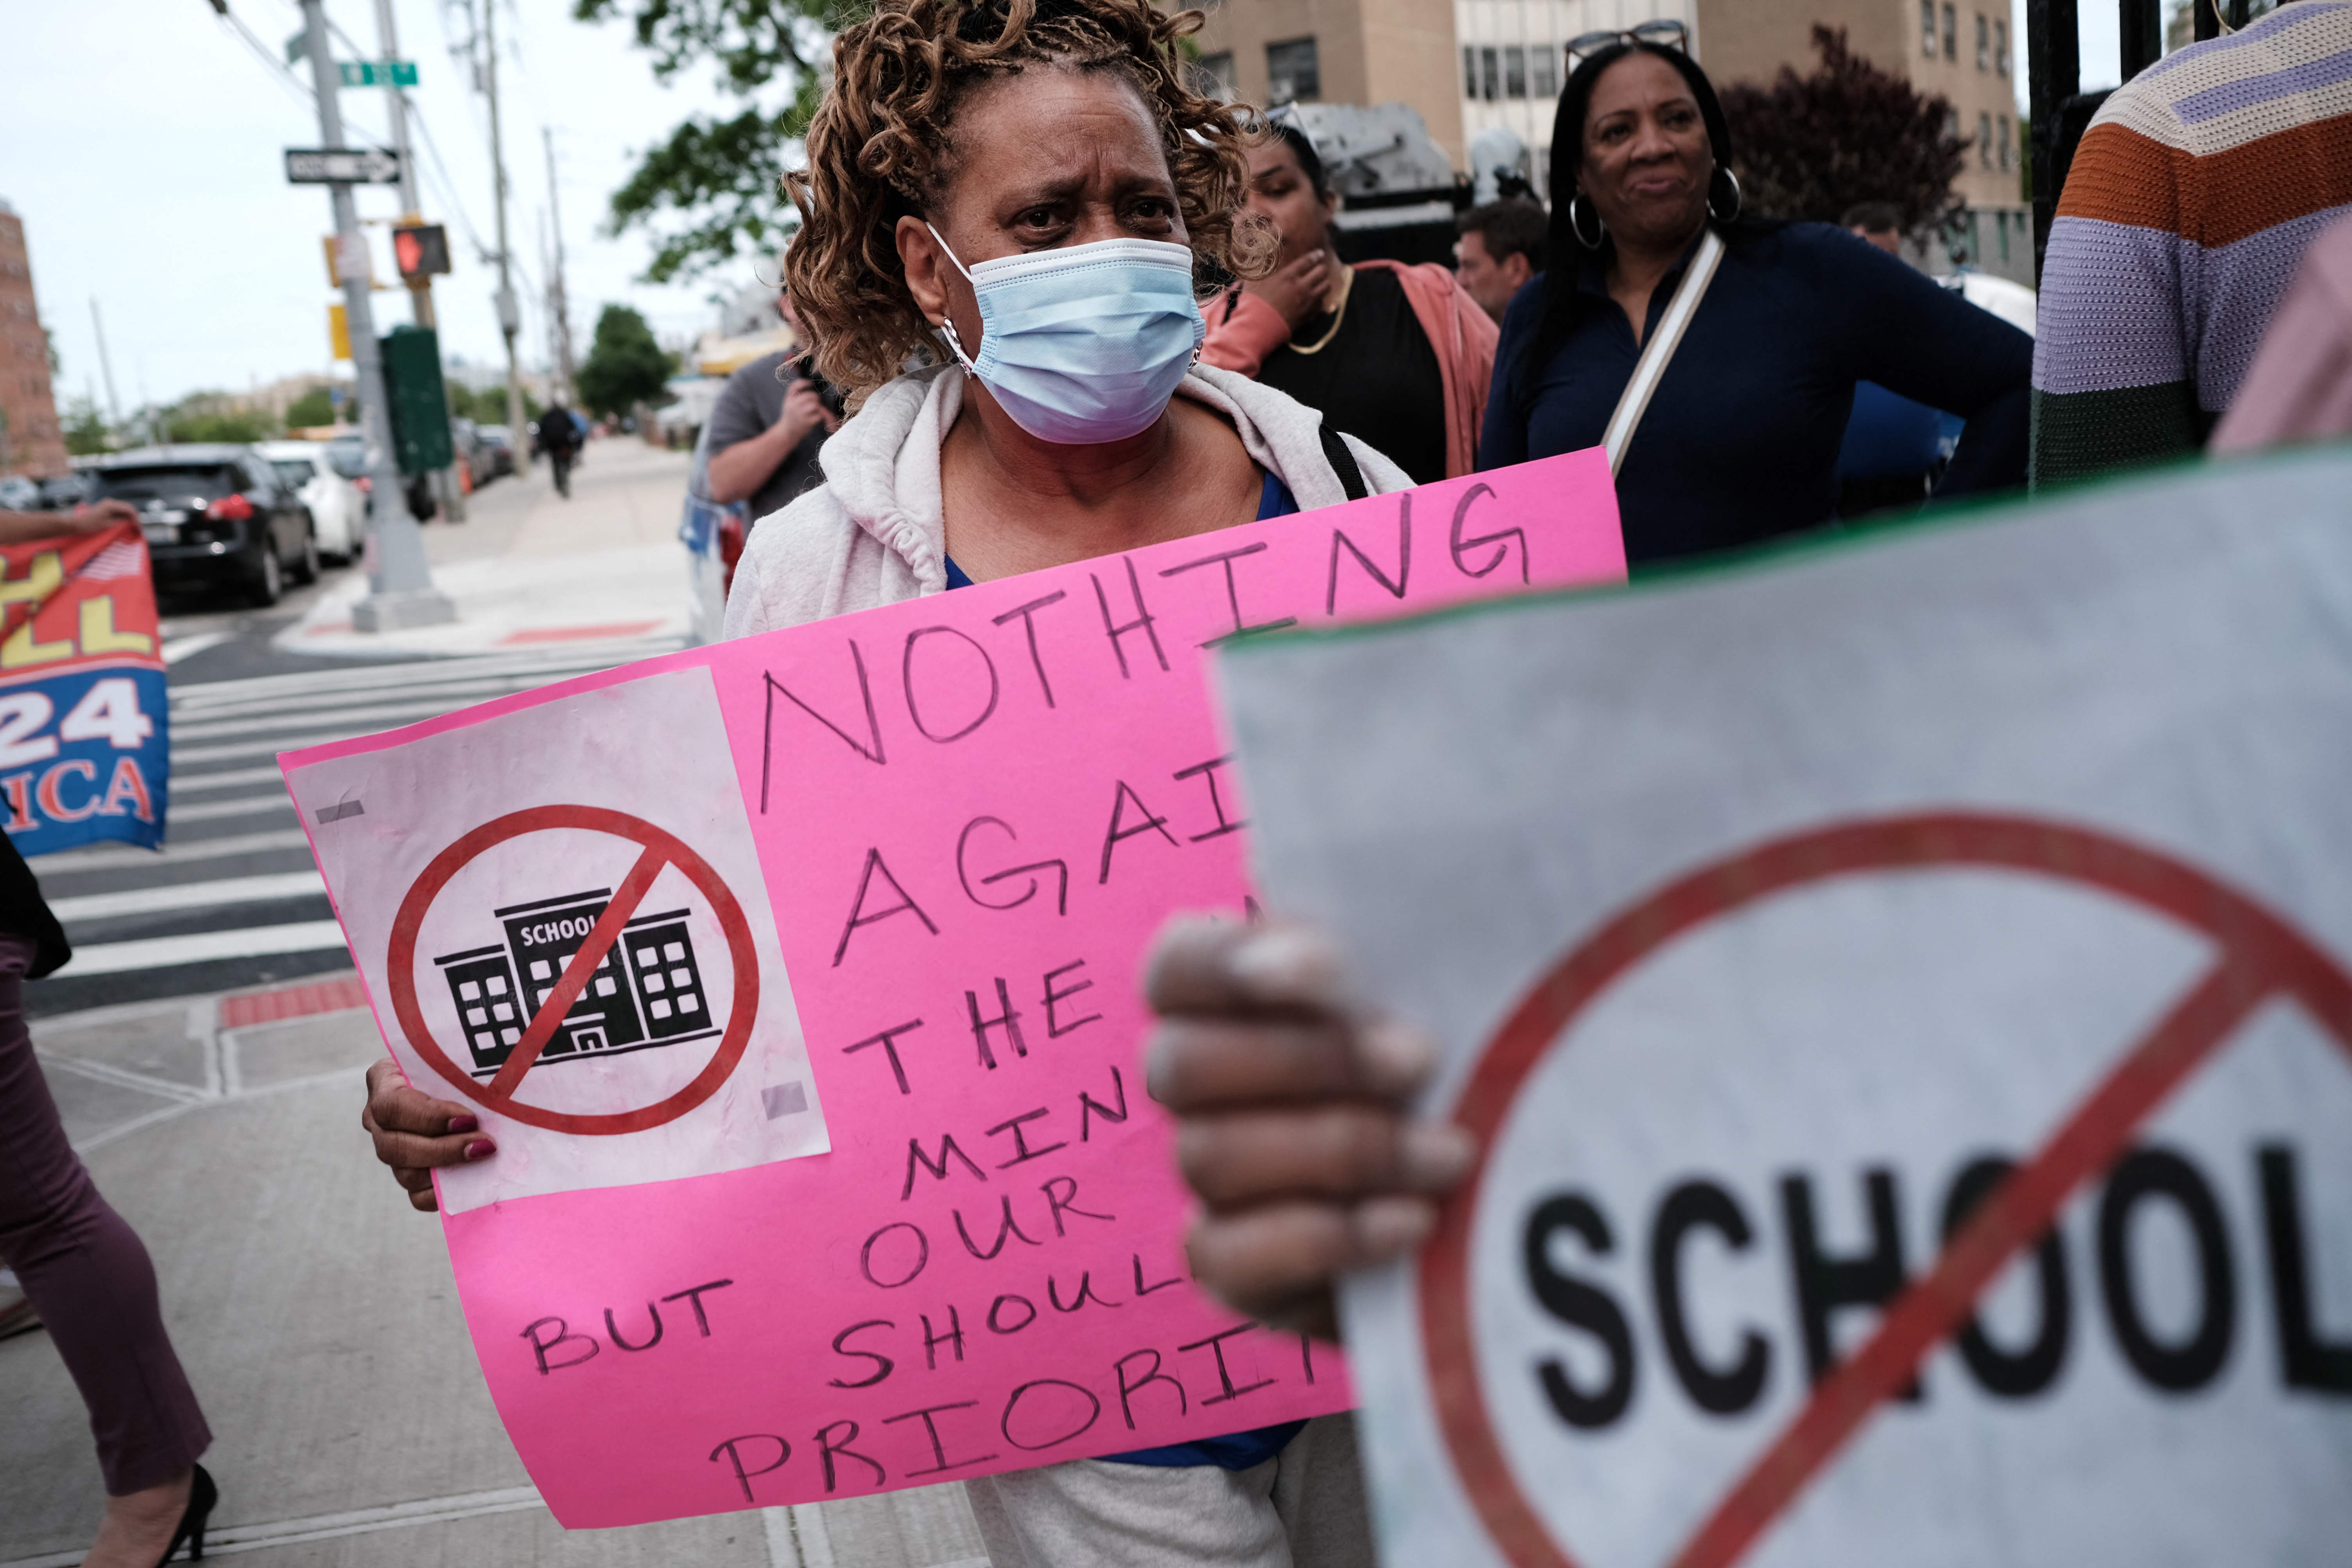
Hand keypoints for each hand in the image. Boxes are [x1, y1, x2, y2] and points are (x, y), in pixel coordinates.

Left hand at [66, 499, 136, 533]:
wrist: (75, 524)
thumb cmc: (89, 525)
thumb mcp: (108, 525)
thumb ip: (122, 523)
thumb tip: (132, 523)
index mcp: (111, 505)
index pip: (130, 510)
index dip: (137, 519)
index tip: (139, 529)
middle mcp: (111, 502)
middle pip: (129, 508)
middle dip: (135, 518)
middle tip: (139, 529)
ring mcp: (108, 505)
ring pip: (125, 510)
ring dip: (130, 518)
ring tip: (133, 528)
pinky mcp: (106, 509)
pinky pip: (119, 512)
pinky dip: (124, 518)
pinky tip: (126, 525)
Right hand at [361, 1057, 495, 1211]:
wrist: (470, 1075)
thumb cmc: (467, 1055)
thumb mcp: (460, 1051)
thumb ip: (467, 1061)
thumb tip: (503, 1069)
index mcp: (385, 1080)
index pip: (392, 1105)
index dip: (429, 1117)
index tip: (469, 1118)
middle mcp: (380, 1118)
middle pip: (395, 1146)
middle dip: (443, 1150)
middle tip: (485, 1144)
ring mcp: (391, 1148)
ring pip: (405, 1173)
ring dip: (448, 1169)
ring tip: (485, 1157)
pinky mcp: (409, 1174)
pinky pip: (418, 1196)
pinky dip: (445, 1193)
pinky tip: (473, 1180)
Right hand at [777, 379, 830, 447]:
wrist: (787, 432)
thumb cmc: (790, 415)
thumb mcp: (788, 402)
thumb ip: (794, 391)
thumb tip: (808, 381)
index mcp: (789, 399)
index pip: (796, 386)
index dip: (805, 383)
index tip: (810, 384)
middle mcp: (793, 406)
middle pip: (810, 396)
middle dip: (815, 397)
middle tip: (815, 401)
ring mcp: (800, 415)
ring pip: (815, 405)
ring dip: (818, 406)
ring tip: (815, 409)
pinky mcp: (807, 423)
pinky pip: (818, 415)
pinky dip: (819, 416)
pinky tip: (815, 417)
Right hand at [1144, 917, 1474, 1339]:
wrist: (1502, 1195)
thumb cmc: (1463, 1051)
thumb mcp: (1444, 984)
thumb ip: (1413, 939)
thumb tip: (1446, 868)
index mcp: (1222, 997)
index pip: (1176, 967)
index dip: (1228, 963)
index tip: (1329, 968)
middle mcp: (1193, 1083)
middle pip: (1181, 1066)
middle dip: (1307, 1061)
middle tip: (1420, 1058)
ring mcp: (1204, 1178)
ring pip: (1209, 1158)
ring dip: (1341, 1150)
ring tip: (1450, 1151)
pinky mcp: (1230, 1267)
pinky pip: (1226, 1258)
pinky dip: (1325, 1237)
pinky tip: (1414, 1222)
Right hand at [1241, 250, 1336, 333]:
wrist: (1258, 327)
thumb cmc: (1254, 302)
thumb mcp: (1256, 280)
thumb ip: (1263, 268)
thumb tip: (1263, 258)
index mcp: (1288, 276)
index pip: (1308, 261)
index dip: (1316, 255)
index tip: (1320, 253)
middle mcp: (1301, 286)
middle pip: (1322, 272)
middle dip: (1321, 268)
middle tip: (1319, 268)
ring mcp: (1306, 301)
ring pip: (1326, 287)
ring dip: (1324, 283)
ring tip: (1320, 283)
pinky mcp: (1308, 314)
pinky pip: (1321, 304)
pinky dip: (1319, 300)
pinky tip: (1314, 299)